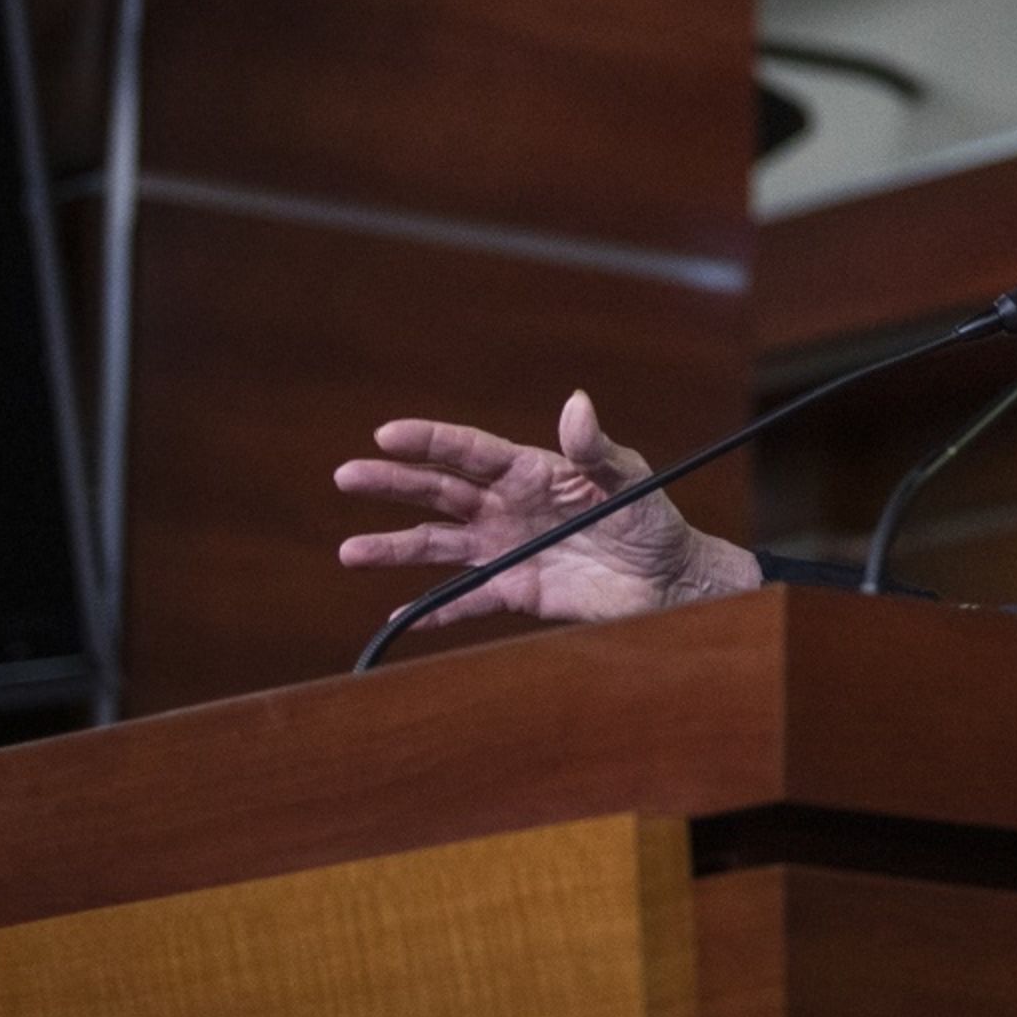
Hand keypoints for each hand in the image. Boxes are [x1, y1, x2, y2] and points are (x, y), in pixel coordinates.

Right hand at [332, 390, 759, 629]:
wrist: (669, 579)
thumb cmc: (651, 519)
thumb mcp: (628, 478)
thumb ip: (595, 447)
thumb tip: (576, 403)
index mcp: (531, 471)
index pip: (469, 451)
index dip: (429, 441)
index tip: (386, 434)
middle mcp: (509, 507)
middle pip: (440, 492)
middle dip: (393, 484)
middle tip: (348, 476)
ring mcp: (507, 549)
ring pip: (439, 545)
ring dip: (396, 548)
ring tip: (351, 551)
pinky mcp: (516, 591)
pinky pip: (467, 599)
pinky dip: (435, 608)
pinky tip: (400, 614)